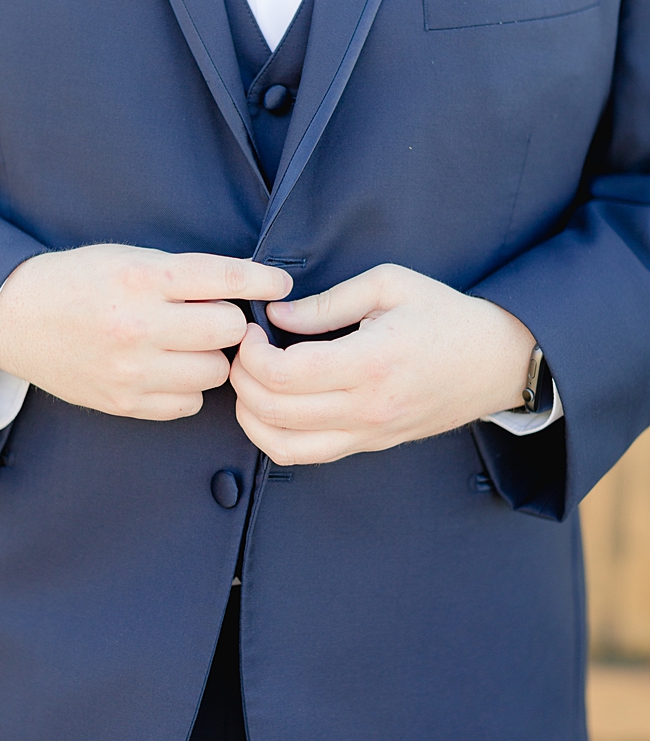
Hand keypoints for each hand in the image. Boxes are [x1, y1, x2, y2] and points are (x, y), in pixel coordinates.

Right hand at [0, 245, 291, 419]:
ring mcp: (131, 369)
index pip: (223, 278)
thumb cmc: (80, 280)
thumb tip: (250, 288)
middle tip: (212, 317)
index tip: (280, 284)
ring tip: (187, 345)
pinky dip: (189, 387)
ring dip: (212, 357)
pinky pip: (189, 403)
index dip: (261, 280)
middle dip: (228, 322)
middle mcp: (138, 324)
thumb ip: (185, 274)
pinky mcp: (124, 402)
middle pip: (228, 330)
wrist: (15, 318)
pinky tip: (168, 369)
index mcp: (142, 277)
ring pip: (215, 372)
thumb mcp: (130, 257)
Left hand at [230, 264, 534, 464]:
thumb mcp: (390, 285)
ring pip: (283, 445)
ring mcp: (369, 433)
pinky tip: (271, 406)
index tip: (251, 329)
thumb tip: (276, 315)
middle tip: (242, 351)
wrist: (497, 362)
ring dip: (251, 415)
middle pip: (274, 411)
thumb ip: (328, 302)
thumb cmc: (445, 316)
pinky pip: (307, 456)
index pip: (286, 374)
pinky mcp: (370, 445)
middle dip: (242, 379)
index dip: (252, 353)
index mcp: (372, 362)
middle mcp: (368, 407)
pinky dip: (274, 437)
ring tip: (251, 381)